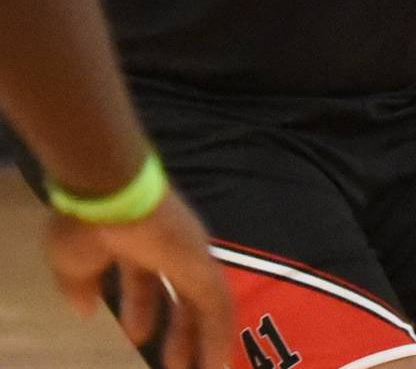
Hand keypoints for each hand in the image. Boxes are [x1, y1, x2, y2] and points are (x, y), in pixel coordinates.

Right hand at [44, 187, 232, 368]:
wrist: (105, 190)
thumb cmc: (85, 223)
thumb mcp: (72, 263)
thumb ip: (80, 286)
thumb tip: (84, 309)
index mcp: (134, 241)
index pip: (144, 279)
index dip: (141, 308)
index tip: (137, 336)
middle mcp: (167, 244)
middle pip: (178, 292)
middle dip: (176, 329)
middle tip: (172, 365)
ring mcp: (188, 250)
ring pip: (203, 301)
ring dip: (199, 339)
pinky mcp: (200, 260)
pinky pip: (215, 305)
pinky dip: (217, 336)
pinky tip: (216, 366)